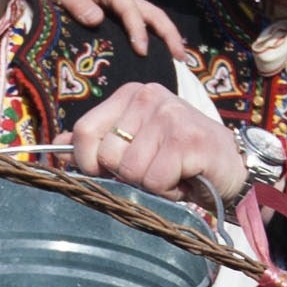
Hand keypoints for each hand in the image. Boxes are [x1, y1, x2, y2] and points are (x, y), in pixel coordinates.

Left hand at [29, 0, 188, 63]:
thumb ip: (77, 4)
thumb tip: (98, 19)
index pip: (130, 8)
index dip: (138, 29)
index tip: (141, 51)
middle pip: (151, 12)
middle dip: (168, 33)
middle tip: (181, 57)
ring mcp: (119, 6)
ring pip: (150, 19)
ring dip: (165, 37)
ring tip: (178, 59)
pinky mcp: (116, 17)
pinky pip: (138, 26)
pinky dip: (152, 39)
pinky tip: (158, 56)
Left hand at [65, 83, 246, 203]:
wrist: (230, 167)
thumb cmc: (178, 158)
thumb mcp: (135, 144)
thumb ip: (97, 143)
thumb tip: (56, 145)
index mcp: (129, 95)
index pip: (84, 132)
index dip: (89, 164)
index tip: (112, 172)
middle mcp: (148, 97)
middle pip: (106, 155)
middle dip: (126, 176)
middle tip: (153, 171)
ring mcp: (169, 116)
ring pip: (130, 171)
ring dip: (150, 186)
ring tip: (171, 175)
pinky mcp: (187, 139)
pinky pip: (154, 181)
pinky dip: (168, 191)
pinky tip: (183, 179)